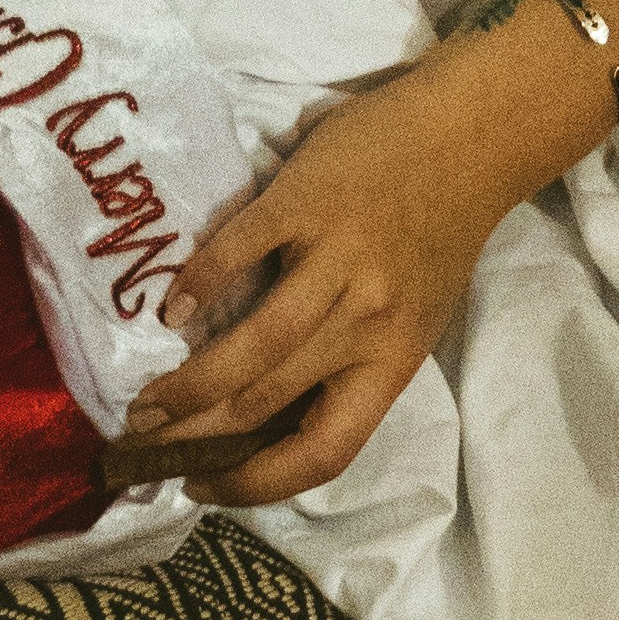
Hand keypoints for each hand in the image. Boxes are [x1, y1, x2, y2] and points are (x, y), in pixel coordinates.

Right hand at [121, 62, 535, 509]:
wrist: (473, 130)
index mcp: (394, 361)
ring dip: (190, 384)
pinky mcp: (305, 201)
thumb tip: (276, 406)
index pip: (324, 451)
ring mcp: (334, 259)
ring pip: (253, 344)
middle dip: (196, 437)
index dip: (258, 485)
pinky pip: (240, 250)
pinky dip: (199, 282)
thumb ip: (354, 357)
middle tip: (145, 445)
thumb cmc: (441, 228)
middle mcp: (364, 322)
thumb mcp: (415, 316)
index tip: (206, 489)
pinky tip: (173, 309)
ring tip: (147, 401)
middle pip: (267, 402)